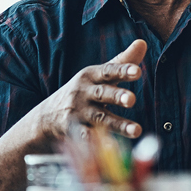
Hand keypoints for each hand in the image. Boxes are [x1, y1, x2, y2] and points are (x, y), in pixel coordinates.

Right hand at [29, 39, 146, 140]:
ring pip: (100, 119)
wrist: (48, 115)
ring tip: (137, 131)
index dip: (122, 71)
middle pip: (102, 94)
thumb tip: (143, 42)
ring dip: (118, 125)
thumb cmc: (83, 91)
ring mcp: (78, 112)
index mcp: (90, 75)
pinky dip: (97, 143)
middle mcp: (83, 93)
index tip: (137, 71)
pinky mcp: (74, 131)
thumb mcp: (98, 75)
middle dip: (117, 96)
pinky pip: (87, 137)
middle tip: (132, 99)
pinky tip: (112, 148)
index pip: (108, 71)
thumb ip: (121, 61)